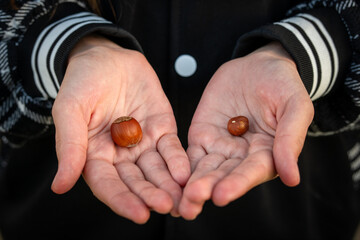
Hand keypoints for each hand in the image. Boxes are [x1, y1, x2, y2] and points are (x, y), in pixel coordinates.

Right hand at [51, 35, 189, 223]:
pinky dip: (178, 160)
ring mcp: (143, 143)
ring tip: (182, 198)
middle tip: (166, 206)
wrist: (108, 56)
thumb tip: (60, 185)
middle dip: (151, 195)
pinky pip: (171, 148)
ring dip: (169, 184)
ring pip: (157, 169)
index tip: (140, 214)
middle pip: (136, 181)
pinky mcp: (162, 129)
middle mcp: (120, 155)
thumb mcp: (71, 109)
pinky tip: (186, 172)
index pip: (108, 184)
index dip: (123, 200)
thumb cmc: (83, 81)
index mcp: (95, 155)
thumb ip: (70, 146)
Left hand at [179, 42, 313, 219]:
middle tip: (191, 202)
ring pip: (203, 169)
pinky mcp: (202, 135)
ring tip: (179, 198)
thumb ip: (290, 140)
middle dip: (207, 189)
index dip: (236, 184)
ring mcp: (220, 146)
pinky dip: (178, 166)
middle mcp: (241, 156)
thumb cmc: (283, 85)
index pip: (250, 172)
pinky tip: (168, 178)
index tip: (221, 195)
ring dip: (191, 184)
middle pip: (223, 176)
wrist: (258, 66)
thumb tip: (292, 179)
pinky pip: (189, 153)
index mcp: (266, 154)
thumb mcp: (295, 106)